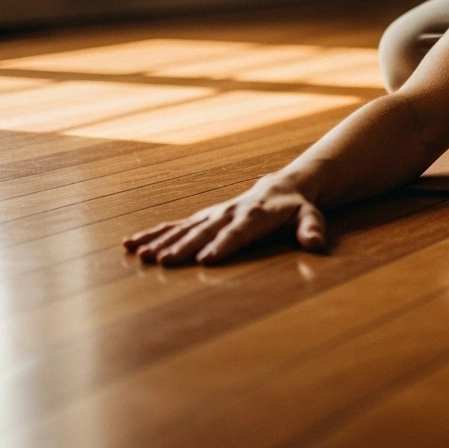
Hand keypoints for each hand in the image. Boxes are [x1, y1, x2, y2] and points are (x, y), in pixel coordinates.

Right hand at [123, 176, 325, 265]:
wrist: (281, 187)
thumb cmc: (297, 208)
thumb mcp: (311, 216)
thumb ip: (312, 230)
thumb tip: (317, 244)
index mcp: (255, 215)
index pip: (238, 233)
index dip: (223, 245)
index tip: (206, 260)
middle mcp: (229, 213)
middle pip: (204, 231)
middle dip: (184, 246)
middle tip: (163, 261)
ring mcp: (213, 215)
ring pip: (184, 228)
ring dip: (161, 241)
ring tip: (140, 254)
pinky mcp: (202, 217)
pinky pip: (175, 225)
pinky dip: (154, 233)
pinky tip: (131, 244)